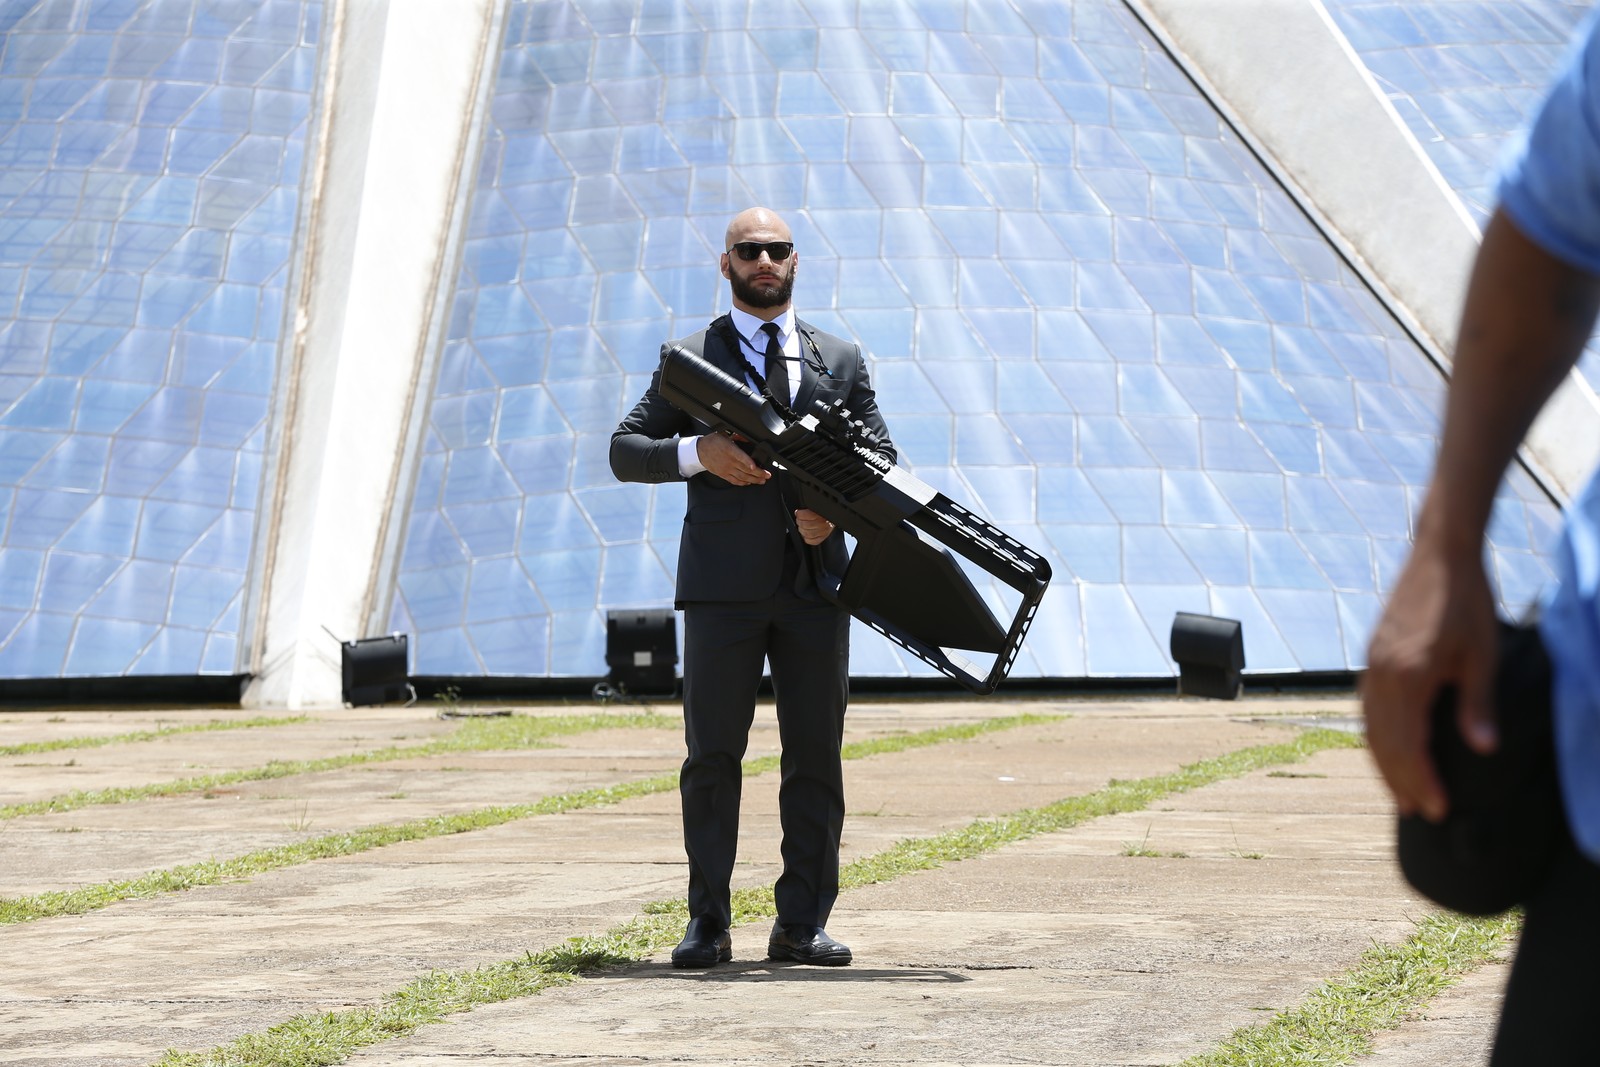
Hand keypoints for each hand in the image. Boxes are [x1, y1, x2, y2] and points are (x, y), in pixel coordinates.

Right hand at [696, 432, 769, 485]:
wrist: (699, 451)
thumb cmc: (712, 442)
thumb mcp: (724, 435)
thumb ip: (737, 437)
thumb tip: (746, 437)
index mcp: (729, 450)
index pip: (741, 457)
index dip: (749, 463)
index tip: (755, 467)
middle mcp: (729, 461)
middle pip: (745, 469)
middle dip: (758, 473)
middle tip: (767, 475)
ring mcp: (726, 469)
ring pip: (742, 477)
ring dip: (753, 480)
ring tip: (762, 480)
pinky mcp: (723, 474)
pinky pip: (734, 481)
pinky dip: (743, 483)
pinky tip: (749, 483)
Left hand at [794, 508, 834, 545]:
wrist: (834, 516)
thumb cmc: (824, 511)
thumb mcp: (817, 507)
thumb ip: (808, 509)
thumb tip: (798, 512)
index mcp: (820, 514)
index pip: (803, 516)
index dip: (798, 514)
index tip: (798, 513)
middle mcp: (822, 524)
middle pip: (804, 525)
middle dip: (799, 522)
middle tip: (799, 520)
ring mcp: (823, 532)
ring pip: (807, 534)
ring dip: (802, 530)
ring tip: (802, 527)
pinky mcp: (823, 537)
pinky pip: (812, 541)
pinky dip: (807, 538)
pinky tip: (806, 534)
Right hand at [1361, 540, 1499, 822]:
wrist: (1439, 556)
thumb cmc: (1467, 603)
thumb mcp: (1483, 656)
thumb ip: (1478, 705)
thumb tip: (1482, 749)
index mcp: (1407, 677)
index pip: (1409, 744)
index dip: (1423, 780)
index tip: (1438, 808)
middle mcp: (1381, 675)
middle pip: (1384, 742)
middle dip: (1401, 781)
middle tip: (1419, 813)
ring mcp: (1372, 666)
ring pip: (1370, 727)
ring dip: (1385, 763)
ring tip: (1401, 792)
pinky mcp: (1373, 657)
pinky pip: (1367, 709)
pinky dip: (1377, 736)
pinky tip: (1389, 748)